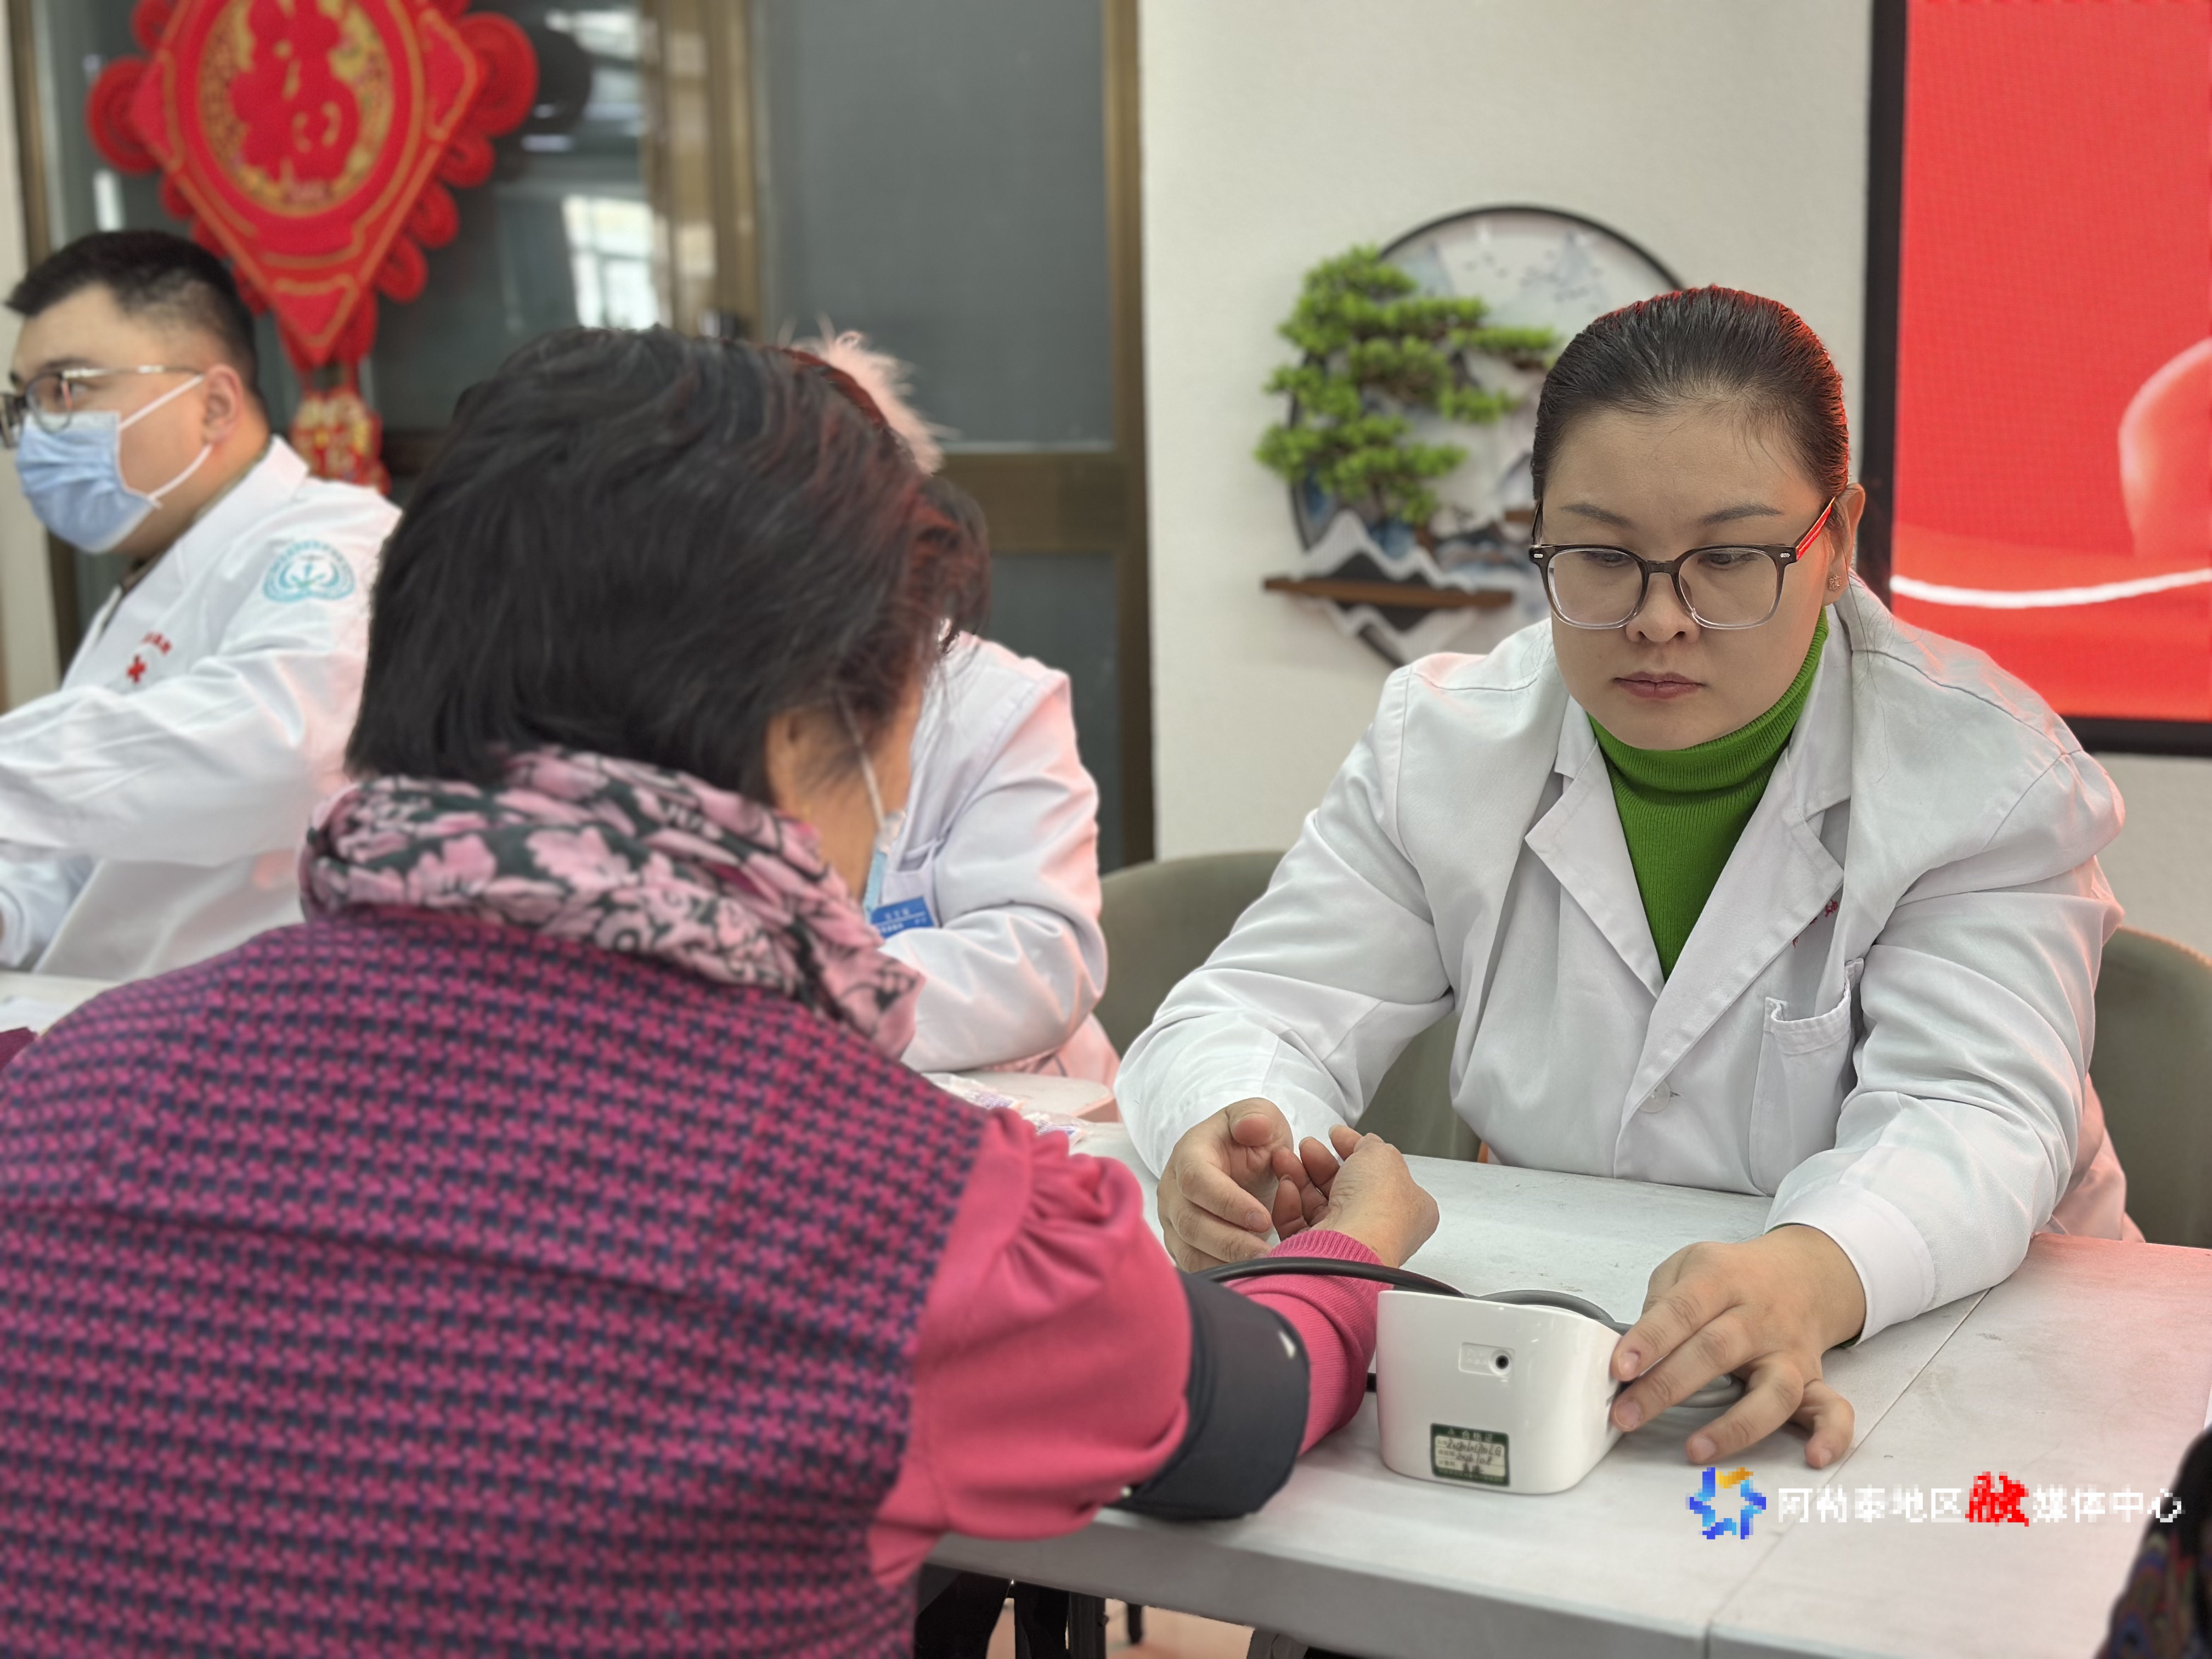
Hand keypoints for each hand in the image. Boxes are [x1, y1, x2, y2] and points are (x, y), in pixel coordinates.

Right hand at [1156, 1098, 1301, 1269]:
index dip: (1228, 1202)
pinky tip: (1250, 1280)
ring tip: (1263, 1272)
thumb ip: (1257, 1117)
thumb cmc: (1249, 1141)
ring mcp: (1172, 1221)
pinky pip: (1194, 1268)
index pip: (1197, 1181)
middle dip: (1230, 1242)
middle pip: (1191, 1223)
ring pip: (1189, 1251)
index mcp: (1189, 1155)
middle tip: (1268, 1255)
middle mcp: (1172, 1190)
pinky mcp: (1181, 1245)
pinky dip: (1221, 1276)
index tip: (1264, 1219)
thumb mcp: (1259, 1117)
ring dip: (1226, 1264)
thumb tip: (1251, 1128)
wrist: (1237, 1161)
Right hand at [1299, 1123, 1437, 1267]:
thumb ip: (1371, 1145)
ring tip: (1286, 1158)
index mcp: (1408, 1207)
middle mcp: (1379, 1227)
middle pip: (1344, 1187)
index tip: (1336, 1135)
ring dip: (1300, 1177)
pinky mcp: (1319, 1251)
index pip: (1379, 1173)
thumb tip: (1364, 1142)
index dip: (1356, 1149)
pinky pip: (1299, 1224)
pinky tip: (1287, 1185)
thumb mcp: (1382, 1156)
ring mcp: (1348, 1240)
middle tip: (1307, 1146)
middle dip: (1321, 1163)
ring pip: (1318, 1204)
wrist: (1351, 1244)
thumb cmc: (1377, 1206)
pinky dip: (1290, 1202)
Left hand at [1609, 1225, 1865, 1467]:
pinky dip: (1830, 1435)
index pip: (1681, 1310)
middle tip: (1627, 1414)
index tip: (1619, 1367)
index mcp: (1721, 1281)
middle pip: (1716, 1352)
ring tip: (1696, 1449)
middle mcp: (1758, 1319)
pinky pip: (1833, 1409)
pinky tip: (1814, 1457)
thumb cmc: (1733, 1276)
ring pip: (1773, 1391)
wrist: (1801, 1272)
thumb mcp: (1688, 1265)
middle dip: (1667, 1387)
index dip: (1649, 1340)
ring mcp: (1789, 1352)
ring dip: (1734, 1425)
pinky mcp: (1813, 1379)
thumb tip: (1634, 1351)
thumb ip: (1661, 1301)